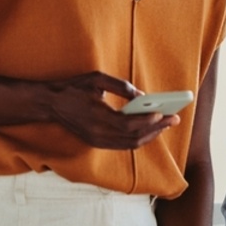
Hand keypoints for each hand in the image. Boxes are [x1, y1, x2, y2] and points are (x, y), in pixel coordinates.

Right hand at [46, 71, 179, 148]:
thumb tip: (142, 97)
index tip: (164, 114)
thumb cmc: (74, 88)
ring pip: (130, 145)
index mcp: (98, 118)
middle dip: (156, 129)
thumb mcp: (96, 79)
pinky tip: (149, 129)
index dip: (148, 121)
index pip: (129, 125)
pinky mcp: (97, 143)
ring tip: (165, 124)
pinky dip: (139, 139)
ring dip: (150, 136)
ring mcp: (97, 141)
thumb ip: (121, 87)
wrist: (50, 103)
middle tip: (174, 119)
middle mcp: (98, 134)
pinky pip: (123, 145)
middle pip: (134, 138)